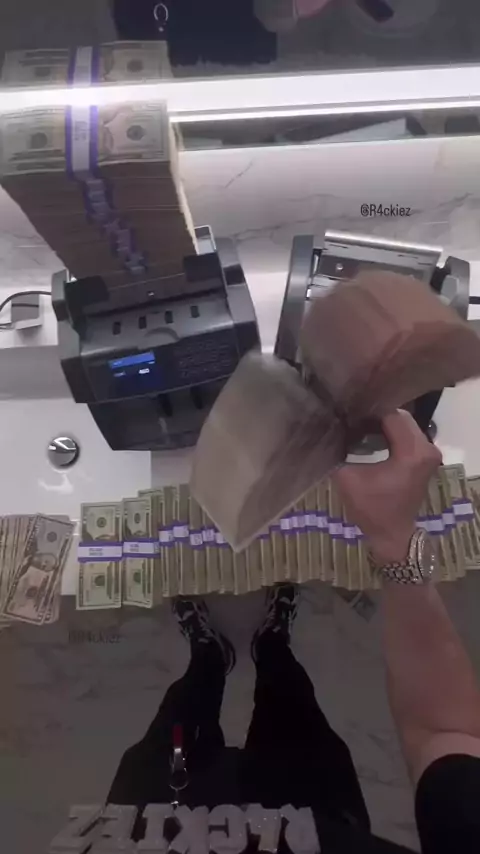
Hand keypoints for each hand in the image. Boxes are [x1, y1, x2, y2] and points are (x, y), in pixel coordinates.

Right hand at [333, 410, 442, 564]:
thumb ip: (340, 450)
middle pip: (401, 417)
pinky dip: (392, 433)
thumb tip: (332, 429)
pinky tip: (372, 438)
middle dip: (377, 416)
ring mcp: (429, 453)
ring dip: (384, 424)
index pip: (390, 416)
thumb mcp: (347, 477)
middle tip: (353, 420)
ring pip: (405, 424)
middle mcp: (427, 448)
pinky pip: (409, 435)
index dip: (368, 414)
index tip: (349, 416)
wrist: (392, 534)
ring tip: (360, 428)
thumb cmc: (371, 509)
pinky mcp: (426, 458)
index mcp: (411, 452)